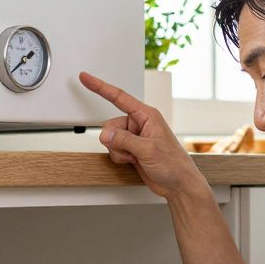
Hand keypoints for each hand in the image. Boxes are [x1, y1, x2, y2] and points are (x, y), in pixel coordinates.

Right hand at [78, 71, 205, 199]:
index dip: (100, 87)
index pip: (119, 97)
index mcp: (147, 115)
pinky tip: (133, 161)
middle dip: (115, 140)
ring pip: (110, 139)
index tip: (86, 78)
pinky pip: (113, 149)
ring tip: (135, 157)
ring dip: (118, 151)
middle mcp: (140, 124)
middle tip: (131, 150)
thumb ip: (124, 140)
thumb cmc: (174, 164)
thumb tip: (105, 134)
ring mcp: (134, 137)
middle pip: (110, 125)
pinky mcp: (131, 149)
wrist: (178, 184)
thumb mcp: (148, 150)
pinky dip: (120, 157)